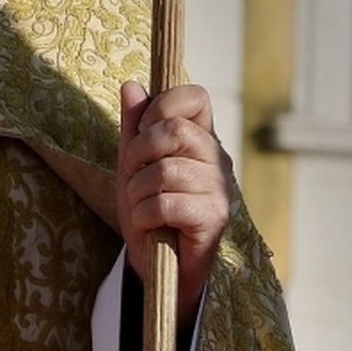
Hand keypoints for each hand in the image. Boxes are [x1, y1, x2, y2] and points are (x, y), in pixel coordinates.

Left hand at [116, 80, 233, 328]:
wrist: (158, 265)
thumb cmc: (148, 208)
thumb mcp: (132, 163)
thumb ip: (133, 125)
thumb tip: (131, 85)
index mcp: (201, 137)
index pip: (195, 96)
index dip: (162, 105)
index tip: (144, 130)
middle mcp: (217, 158)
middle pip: (174, 129)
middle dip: (138, 151)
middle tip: (133, 175)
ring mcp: (219, 189)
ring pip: (165, 170)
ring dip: (137, 191)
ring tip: (140, 206)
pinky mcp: (214, 218)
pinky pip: (166, 203)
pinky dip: (145, 215)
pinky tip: (149, 225)